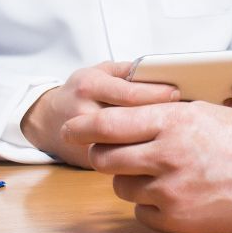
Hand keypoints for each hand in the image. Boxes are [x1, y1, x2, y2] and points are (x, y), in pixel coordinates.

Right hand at [21, 62, 179, 167]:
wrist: (48, 121)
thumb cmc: (81, 92)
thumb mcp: (99, 72)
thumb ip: (127, 71)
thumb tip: (159, 72)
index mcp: (90, 87)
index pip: (128, 92)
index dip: (155, 94)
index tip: (177, 93)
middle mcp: (85, 113)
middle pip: (128, 119)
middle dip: (157, 118)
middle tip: (183, 116)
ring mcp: (85, 140)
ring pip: (125, 143)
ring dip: (150, 139)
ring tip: (175, 133)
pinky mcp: (89, 161)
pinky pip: (120, 158)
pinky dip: (140, 153)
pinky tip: (157, 149)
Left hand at [64, 101, 231, 232]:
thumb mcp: (207, 111)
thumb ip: (167, 114)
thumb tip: (132, 115)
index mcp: (173, 120)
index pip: (108, 124)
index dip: (82, 127)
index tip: (69, 128)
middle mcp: (165, 154)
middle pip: (105, 157)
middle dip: (102, 154)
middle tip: (110, 152)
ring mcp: (169, 190)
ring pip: (121, 186)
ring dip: (130, 179)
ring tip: (157, 172)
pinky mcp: (176, 219)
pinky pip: (141, 212)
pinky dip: (150, 204)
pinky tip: (172, 194)